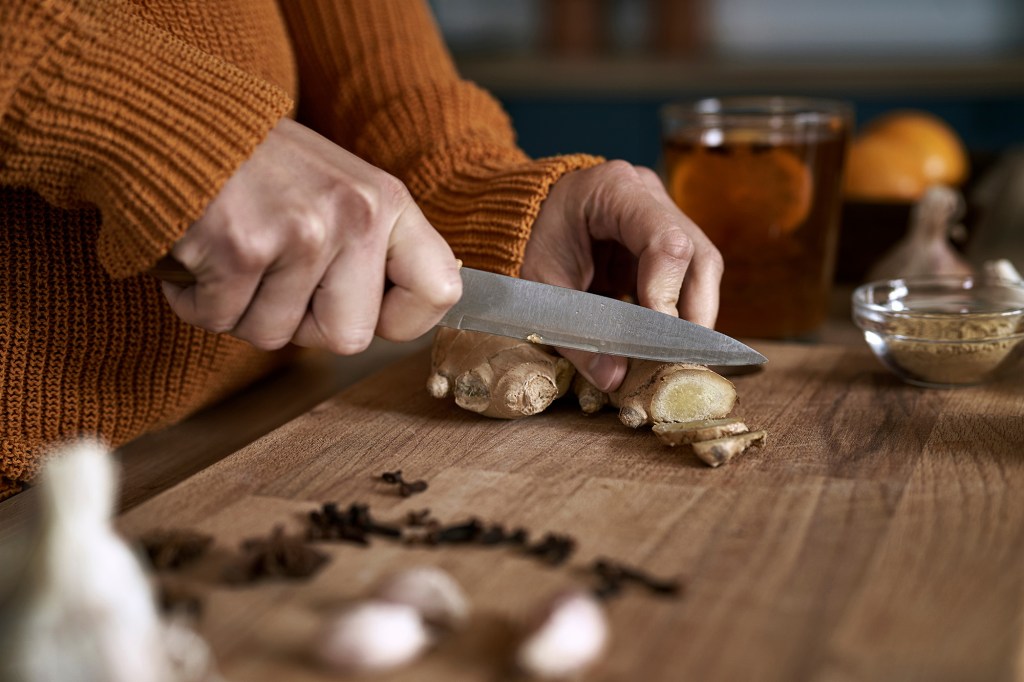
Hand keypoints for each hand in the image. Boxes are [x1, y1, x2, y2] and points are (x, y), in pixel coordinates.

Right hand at [161, 118, 461, 353]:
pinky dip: (197, 301)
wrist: (173, 118)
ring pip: (275, 337)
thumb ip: (372, 248)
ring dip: (241, 310)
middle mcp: (356, 215)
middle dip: (302, 326)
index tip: (361, 309)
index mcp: (388, 202)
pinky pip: (221, 321)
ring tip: (231, 255)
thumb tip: (397, 320)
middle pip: (350, 338)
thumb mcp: (339, 189)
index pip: (440, 291)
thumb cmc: (257, 167)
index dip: (399, 320)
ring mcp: (303, 232)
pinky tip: (198, 256)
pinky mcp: (243, 249)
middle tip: (273, 279)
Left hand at [521, 160, 722, 391]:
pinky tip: (660, 341)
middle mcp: (649, 196)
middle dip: (693, 315)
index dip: (668, 295)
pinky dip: (678, 313)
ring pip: (702, 270)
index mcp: (615, 190)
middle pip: (699, 257)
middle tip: (678, 362)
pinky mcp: (663, 241)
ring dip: (692, 318)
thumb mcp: (540, 286)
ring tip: (670, 357)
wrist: (519, 215)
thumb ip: (575, 331)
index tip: (656, 340)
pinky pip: (686, 279)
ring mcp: (662, 215)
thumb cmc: (526, 239)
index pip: (667, 242)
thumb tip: (614, 378)